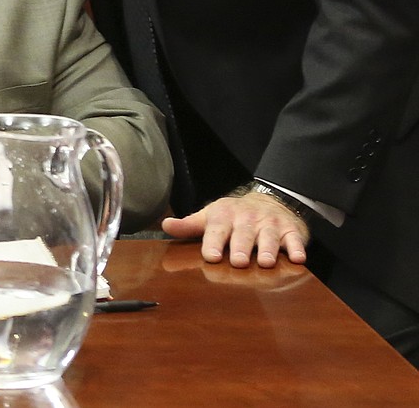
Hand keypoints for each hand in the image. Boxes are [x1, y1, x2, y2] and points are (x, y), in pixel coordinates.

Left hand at [161, 191, 309, 268]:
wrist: (269, 200)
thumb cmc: (233, 216)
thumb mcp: (210, 217)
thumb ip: (189, 225)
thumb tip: (165, 225)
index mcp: (224, 216)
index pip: (217, 230)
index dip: (213, 242)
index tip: (210, 256)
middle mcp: (247, 219)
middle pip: (243, 234)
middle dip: (241, 247)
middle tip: (238, 261)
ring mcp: (269, 223)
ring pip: (269, 236)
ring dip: (268, 248)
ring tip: (266, 262)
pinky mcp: (290, 229)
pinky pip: (295, 238)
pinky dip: (297, 247)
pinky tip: (298, 258)